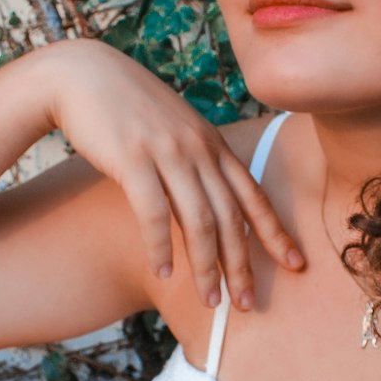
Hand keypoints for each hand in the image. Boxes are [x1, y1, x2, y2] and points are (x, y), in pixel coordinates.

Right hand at [45, 39, 303, 311]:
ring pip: (199, 220)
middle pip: (231, 215)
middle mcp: (198, 147)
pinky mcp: (133, 159)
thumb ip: (195, 160)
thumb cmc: (127, 108)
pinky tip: (164, 271)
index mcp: (211, 142)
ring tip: (210, 301)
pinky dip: (162, 247)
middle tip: (248, 304)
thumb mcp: (173, 130)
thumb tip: (209, 202)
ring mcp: (167, 152)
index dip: (275, 231)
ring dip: (207, 266)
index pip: (253, 193)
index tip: (295, 264)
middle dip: (242, 264)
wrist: (84, 75)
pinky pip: (155, 212)